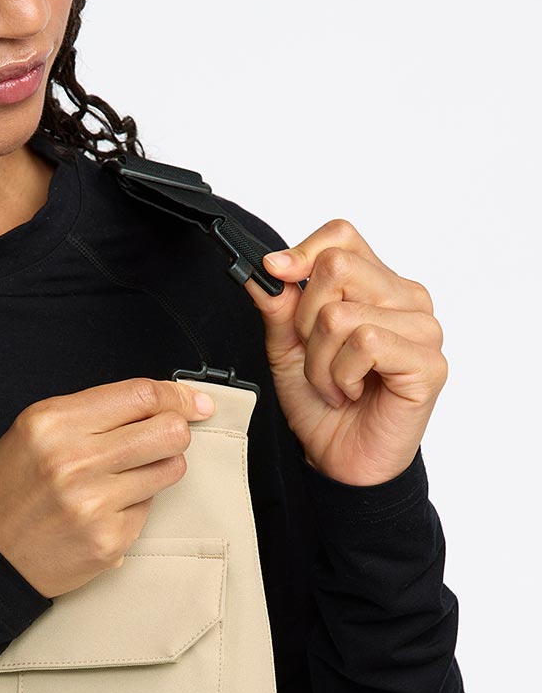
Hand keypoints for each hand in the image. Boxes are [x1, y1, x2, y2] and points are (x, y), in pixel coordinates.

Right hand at [0, 379, 215, 598]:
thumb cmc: (10, 486)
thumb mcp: (36, 430)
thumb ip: (95, 413)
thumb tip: (164, 403)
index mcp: (54, 423)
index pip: (140, 395)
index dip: (177, 395)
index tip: (194, 402)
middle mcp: (74, 460)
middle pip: (169, 431)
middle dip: (176, 430)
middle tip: (164, 437)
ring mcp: (94, 504)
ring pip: (171, 469)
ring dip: (158, 467)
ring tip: (126, 474)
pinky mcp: (110, 540)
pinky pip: (150, 508)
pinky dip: (136, 504)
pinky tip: (105, 507)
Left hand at [242, 219, 447, 485]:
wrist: (337, 457)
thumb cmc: (320, 400)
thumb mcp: (285, 345)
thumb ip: (278, 304)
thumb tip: (263, 268)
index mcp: (375, 285)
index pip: (342, 235)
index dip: (302, 251)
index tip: (275, 273)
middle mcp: (406, 298)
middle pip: (337, 266)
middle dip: (304, 319)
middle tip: (316, 355)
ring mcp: (423, 329)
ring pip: (341, 312)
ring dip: (320, 359)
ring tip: (334, 383)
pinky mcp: (429, 363)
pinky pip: (365, 342)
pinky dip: (341, 374)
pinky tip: (352, 392)